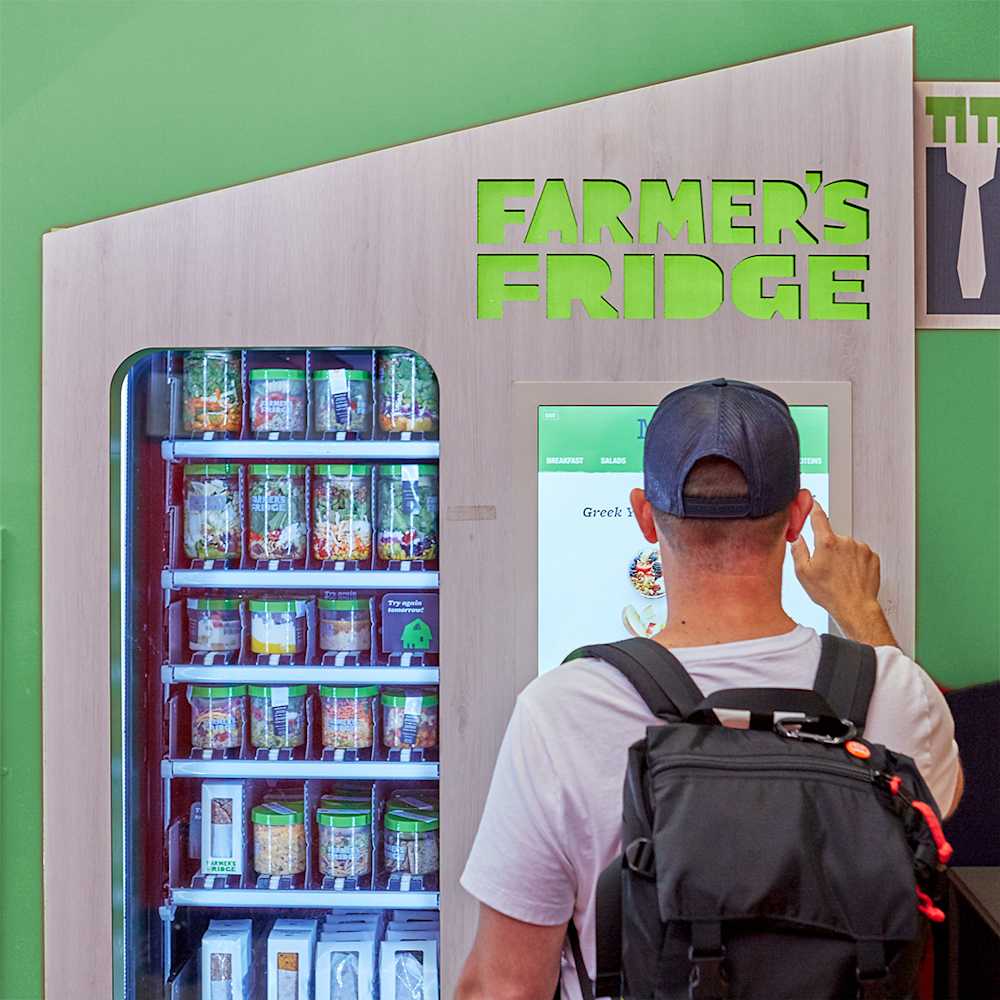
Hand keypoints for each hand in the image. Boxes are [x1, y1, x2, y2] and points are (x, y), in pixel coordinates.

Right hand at [790, 501, 896, 645]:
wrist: (855, 607)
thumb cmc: (830, 593)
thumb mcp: (803, 573)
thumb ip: (798, 551)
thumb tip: (796, 538)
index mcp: (826, 543)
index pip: (818, 517)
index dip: (813, 507)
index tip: (812, 502)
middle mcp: (845, 541)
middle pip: (832, 537)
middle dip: (828, 548)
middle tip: (826, 567)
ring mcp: (861, 548)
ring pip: (847, 546)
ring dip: (843, 555)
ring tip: (840, 574)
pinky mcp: (872, 556)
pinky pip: (860, 553)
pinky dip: (855, 561)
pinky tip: (850, 574)